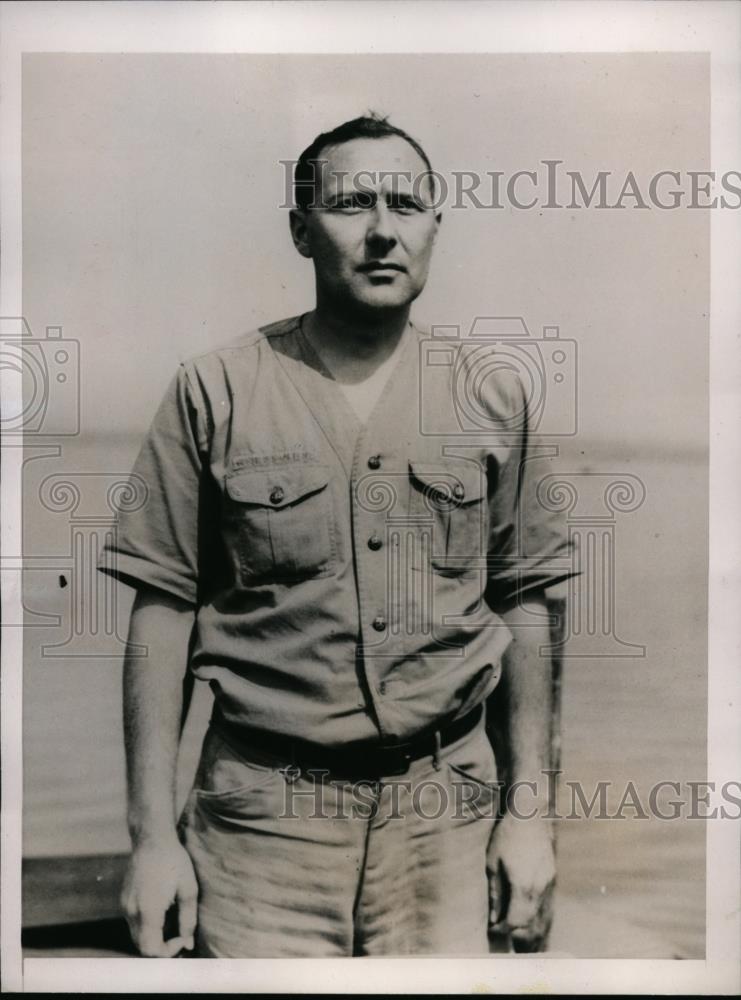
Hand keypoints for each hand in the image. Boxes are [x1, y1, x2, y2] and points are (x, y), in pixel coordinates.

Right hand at [121, 839, 198, 956]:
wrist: (152, 839)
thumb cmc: (173, 861)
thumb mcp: (189, 889)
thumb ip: (188, 919)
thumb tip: (187, 943)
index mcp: (148, 911)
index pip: (151, 950)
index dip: (168, 952)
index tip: (182, 939)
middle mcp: (131, 911)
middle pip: (141, 946)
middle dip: (161, 948)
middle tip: (179, 937)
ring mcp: (124, 905)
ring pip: (136, 936)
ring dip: (153, 938)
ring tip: (171, 925)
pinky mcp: (123, 899)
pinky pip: (133, 923)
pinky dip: (146, 927)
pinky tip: (161, 912)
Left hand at [486, 812, 555, 951]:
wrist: (531, 814)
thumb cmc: (507, 836)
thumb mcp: (492, 862)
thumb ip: (494, 893)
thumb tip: (494, 918)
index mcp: (523, 885)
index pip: (516, 921)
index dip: (503, 930)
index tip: (494, 931)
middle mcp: (540, 890)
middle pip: (534, 928)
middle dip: (520, 941)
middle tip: (507, 946)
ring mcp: (550, 886)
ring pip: (546, 923)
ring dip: (535, 938)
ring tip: (522, 948)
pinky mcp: (553, 881)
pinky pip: (550, 911)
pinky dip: (543, 925)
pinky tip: (536, 932)